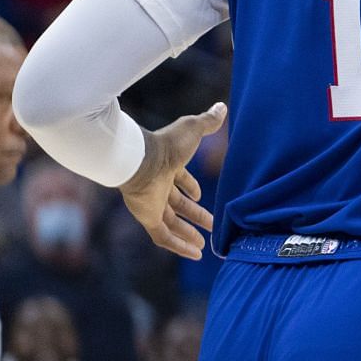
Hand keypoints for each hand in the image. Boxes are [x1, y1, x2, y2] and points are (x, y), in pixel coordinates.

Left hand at [119, 103, 225, 258]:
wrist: (139, 159)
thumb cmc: (166, 143)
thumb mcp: (193, 130)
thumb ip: (208, 121)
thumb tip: (221, 107)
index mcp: (167, 168)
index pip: (179, 181)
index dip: (191, 188)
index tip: (200, 197)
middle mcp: (159, 187)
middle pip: (178, 205)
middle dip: (195, 215)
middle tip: (211, 225)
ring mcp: (152, 204)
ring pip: (172, 223)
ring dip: (188, 234)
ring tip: (204, 246)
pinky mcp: (147, 217)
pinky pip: (163, 236)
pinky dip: (178, 246)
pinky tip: (193, 254)